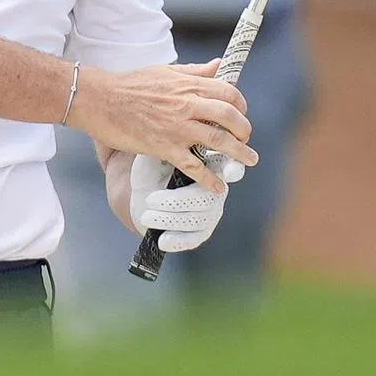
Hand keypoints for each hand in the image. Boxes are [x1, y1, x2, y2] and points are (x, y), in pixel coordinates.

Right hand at [67, 59, 256, 193]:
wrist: (100, 99)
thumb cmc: (130, 84)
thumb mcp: (165, 71)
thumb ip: (194, 71)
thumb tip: (219, 66)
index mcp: (187, 85)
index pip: (228, 92)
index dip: (241, 104)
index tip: (241, 114)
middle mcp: (187, 105)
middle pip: (230, 116)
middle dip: (244, 130)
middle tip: (246, 140)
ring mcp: (177, 127)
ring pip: (218, 141)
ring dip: (238, 153)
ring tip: (248, 161)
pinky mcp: (164, 147)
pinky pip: (194, 165)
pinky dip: (209, 179)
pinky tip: (217, 187)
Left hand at [130, 151, 245, 252]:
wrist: (143, 190)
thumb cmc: (153, 165)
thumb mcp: (158, 150)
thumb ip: (168, 144)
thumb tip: (168, 134)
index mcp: (211, 164)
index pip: (228, 164)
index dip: (233, 167)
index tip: (227, 172)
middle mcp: (217, 188)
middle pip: (205, 197)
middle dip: (176, 200)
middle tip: (150, 200)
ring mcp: (211, 211)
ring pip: (194, 218)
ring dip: (168, 219)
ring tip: (146, 216)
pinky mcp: (201, 231)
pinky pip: (193, 239)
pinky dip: (177, 240)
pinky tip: (162, 240)